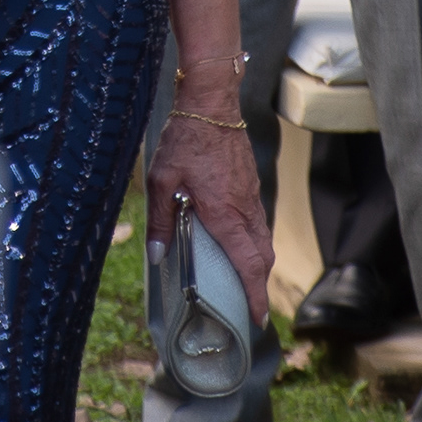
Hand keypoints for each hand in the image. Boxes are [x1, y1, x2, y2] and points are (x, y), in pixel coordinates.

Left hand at [147, 108, 273, 323]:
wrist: (211, 103)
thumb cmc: (185, 139)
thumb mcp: (162, 180)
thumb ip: (160, 219)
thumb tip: (158, 256)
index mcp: (226, 214)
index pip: (249, 264)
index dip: (255, 295)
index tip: (257, 318)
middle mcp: (244, 210)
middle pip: (262, 257)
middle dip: (259, 285)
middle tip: (249, 306)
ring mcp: (251, 197)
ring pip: (263, 239)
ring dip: (257, 264)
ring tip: (243, 281)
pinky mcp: (250, 186)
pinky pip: (257, 222)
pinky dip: (254, 241)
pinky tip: (236, 242)